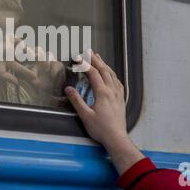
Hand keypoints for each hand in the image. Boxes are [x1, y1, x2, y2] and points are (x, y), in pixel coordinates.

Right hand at [64, 51, 143, 174]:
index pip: (93, 73)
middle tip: (88, 52)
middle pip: (104, 70)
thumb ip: (76, 101)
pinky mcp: (121, 99)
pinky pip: (117, 81)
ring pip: (112, 74)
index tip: (78, 58)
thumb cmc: (101, 129)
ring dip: (104, 64)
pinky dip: (112, 73)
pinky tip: (110, 74)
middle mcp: (112, 91)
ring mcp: (118, 94)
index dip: (85, 64)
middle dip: (96, 59)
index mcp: (103, 93)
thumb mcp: (85, 116)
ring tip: (98, 58)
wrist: (117, 138)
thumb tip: (68, 89)